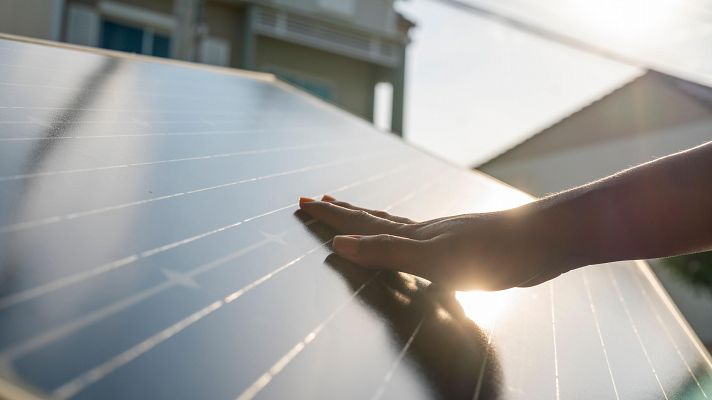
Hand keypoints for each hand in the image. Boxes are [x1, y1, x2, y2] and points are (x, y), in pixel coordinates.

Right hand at [299, 195, 575, 290]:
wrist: (546, 240)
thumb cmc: (494, 250)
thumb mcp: (434, 257)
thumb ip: (388, 252)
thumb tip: (341, 244)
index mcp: (414, 234)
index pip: (360, 222)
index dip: (331, 215)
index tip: (303, 202)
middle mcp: (424, 231)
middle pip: (372, 218)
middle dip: (341, 212)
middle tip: (315, 200)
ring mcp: (443, 237)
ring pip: (394, 227)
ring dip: (367, 220)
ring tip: (350, 211)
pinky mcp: (462, 249)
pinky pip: (417, 241)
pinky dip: (399, 237)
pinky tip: (409, 240)